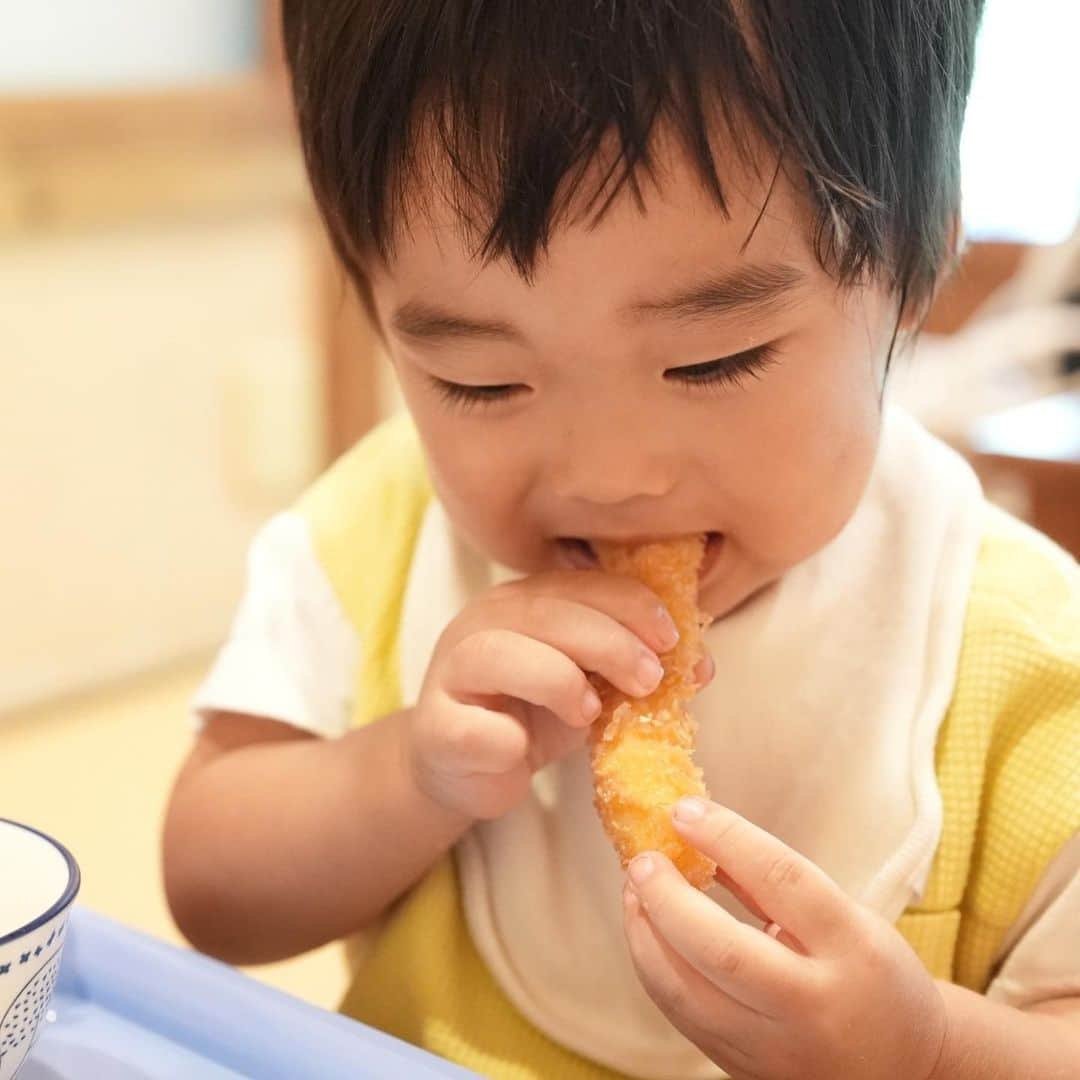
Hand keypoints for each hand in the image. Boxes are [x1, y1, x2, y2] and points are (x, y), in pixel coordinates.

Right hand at [409, 571, 709, 820]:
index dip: (628, 605)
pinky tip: (523, 749)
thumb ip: (634, 668)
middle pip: (544, 613)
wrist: (464, 771)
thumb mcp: (591, 686)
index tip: (671, 638)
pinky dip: (503, 737)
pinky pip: (471, 726)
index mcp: (522, 602)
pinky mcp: (436, 727)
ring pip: (499, 654)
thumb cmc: (531, 715)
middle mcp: (482, 623)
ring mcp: (451, 672)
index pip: (579, 586)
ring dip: (557, 679)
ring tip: (591, 713)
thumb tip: (702, 665)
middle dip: (607, 641)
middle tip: (648, 679)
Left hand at [623, 798, 946, 1079]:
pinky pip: (682, 1016)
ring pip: (687, 993)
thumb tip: (701, 831)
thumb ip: (775, 884)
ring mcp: (776, 1047)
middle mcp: (814, 1005)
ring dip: (645, 934)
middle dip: (668, 899)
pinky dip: (653, 967)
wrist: (908, 1072)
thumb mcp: (847, 917)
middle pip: (722, 950)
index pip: (783, 881)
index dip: (726, 837)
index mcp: (854, 950)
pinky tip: (647, 930)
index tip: (683, 809)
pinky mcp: (744, 1068)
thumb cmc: (874, 977)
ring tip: (633, 890)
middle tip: (641, 859)